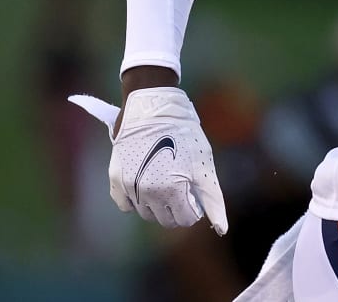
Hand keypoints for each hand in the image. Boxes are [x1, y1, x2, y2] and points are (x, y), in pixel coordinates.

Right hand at [71, 87, 229, 233]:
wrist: (153, 106)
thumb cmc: (184, 134)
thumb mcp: (204, 165)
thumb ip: (213, 199)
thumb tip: (222, 229)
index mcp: (172, 190)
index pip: (185, 219)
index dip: (193, 207)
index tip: (192, 190)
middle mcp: (147, 192)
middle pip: (164, 219)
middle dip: (175, 208)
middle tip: (179, 185)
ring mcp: (128, 186)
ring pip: (145, 213)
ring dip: (156, 204)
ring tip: (163, 179)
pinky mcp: (115, 178)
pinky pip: (125, 204)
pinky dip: (135, 199)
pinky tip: (144, 181)